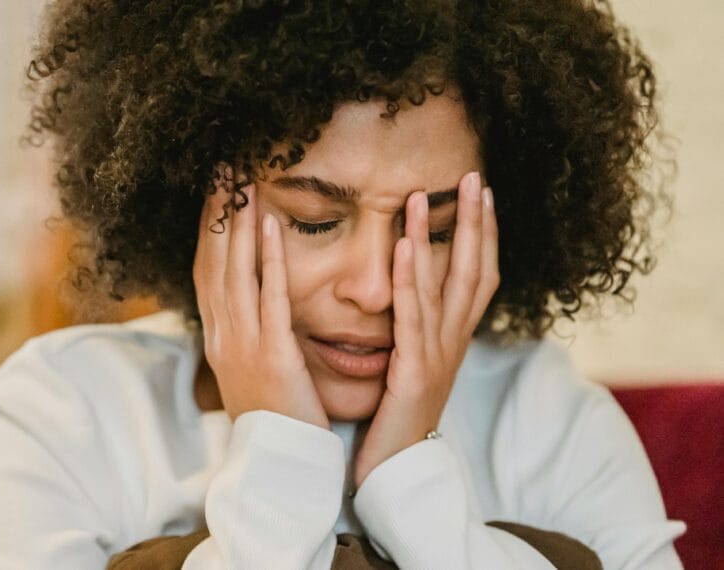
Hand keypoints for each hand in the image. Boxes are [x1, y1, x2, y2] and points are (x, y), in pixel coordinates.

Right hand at [193, 180, 329, 429]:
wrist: (280, 463)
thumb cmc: (274, 415)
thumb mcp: (251, 368)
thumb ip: (248, 331)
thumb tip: (249, 300)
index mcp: (218, 337)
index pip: (207, 269)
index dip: (209, 226)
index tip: (215, 187)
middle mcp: (223, 335)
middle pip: (213, 260)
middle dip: (217, 210)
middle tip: (222, 165)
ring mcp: (243, 344)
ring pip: (235, 270)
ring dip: (238, 222)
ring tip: (242, 179)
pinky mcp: (273, 355)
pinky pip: (269, 298)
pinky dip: (269, 260)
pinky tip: (272, 225)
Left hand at [353, 172, 498, 486]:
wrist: (396, 474)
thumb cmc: (395, 421)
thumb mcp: (410, 366)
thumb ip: (412, 331)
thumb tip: (406, 294)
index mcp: (451, 340)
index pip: (477, 277)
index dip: (484, 235)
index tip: (482, 193)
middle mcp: (453, 343)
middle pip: (475, 272)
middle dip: (476, 223)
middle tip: (475, 178)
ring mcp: (438, 357)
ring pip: (446, 287)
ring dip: (438, 238)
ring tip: (429, 195)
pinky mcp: (415, 373)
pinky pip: (413, 318)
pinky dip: (410, 279)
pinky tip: (401, 246)